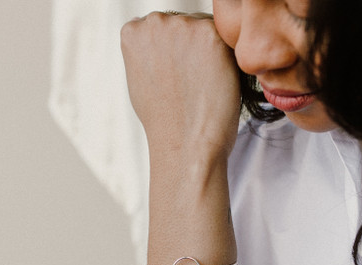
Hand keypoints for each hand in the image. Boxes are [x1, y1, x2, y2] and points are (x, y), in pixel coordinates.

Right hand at [120, 12, 240, 165]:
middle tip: (192, 87)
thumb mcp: (141, 81)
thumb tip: (162, 45)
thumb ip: (149, 53)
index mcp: (133, 31)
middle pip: (186, 26)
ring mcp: (183, 25)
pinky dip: (228, 62)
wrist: (186, 146)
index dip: (177, 56)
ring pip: (208, 32)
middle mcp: (155, 21)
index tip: (178, 80)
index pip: (164, 30)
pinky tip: (216, 85)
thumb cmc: (166, 123)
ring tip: (202, 88)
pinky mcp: (211, 36)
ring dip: (212, 54)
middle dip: (193, 51)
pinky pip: (227, 42)